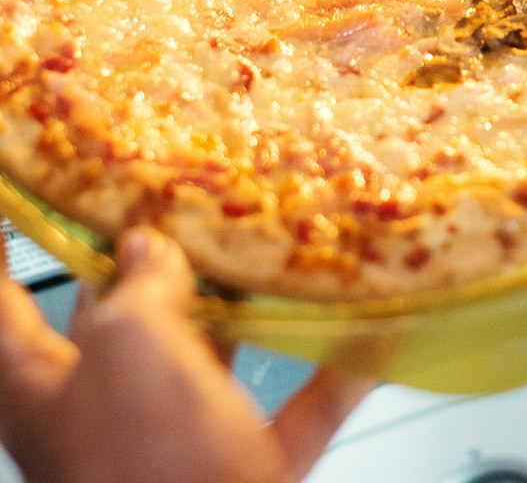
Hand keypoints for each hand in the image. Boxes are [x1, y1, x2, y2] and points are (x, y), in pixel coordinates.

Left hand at [0, 227, 373, 482]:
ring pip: (205, 356)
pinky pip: (289, 411)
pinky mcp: (238, 475)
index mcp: (42, 386)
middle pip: (116, 318)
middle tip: (182, 196)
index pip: (3, 301)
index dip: (4, 244)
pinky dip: (329, 376)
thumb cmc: (145, 467)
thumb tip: (148, 250)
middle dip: (147, 258)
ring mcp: (171, 448)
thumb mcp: (130, 345)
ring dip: (243, 307)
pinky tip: (366, 339)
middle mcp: (100, 415)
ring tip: (275, 246)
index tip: (19, 202)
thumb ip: (138, 286)